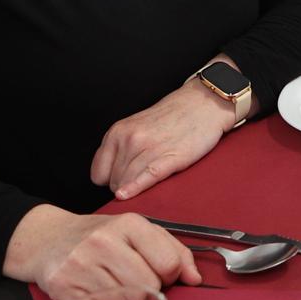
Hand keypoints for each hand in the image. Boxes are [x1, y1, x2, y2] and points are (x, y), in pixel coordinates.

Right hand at [4, 207, 200, 299]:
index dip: (169, 275)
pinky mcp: (62, 286)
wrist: (46, 239)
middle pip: (148, 287)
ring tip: (109, 283)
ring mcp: (80, 264)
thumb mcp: (138, 232)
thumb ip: (173, 251)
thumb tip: (195, 278)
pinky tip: (91, 291)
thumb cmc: (100, 237)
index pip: (168, 264)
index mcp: (129, 224)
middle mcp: (103, 242)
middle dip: (146, 290)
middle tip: (131, 279)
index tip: (158, 272)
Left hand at [90, 83, 235, 200]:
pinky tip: (127, 195)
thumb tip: (108, 177)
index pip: (98, 174)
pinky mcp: (171, 157)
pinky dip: (135, 188)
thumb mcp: (135, 126)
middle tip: (140, 178)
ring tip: (146, 182)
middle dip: (124, 185)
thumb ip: (120, 147)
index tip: (121, 180)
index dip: (109, 180)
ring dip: (134, 189)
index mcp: (118, 132)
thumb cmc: (171, 118)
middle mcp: (130, 139)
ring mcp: (149, 148)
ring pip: (127, 182)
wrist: (202, 104)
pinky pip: (146, 177)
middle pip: (113, 181)